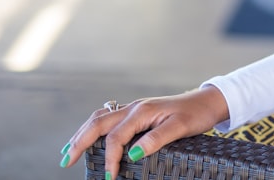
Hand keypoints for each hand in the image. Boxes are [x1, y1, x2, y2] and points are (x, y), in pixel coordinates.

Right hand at [60, 86, 228, 178]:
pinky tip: (90, 135)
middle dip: (79, 142)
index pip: (116, 137)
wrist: (208, 101)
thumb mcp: (180, 128)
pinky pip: (110, 118)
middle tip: (65, 161)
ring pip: (100, 118)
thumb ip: (155, 139)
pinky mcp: (138, 112)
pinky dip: (95, 128)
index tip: (111, 178)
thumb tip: (132, 154)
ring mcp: (135, 108)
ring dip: (83, 133)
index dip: (110, 159)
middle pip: (98, 123)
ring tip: (69, 149)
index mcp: (142, 111)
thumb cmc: (196, 114)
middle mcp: (134, 107)